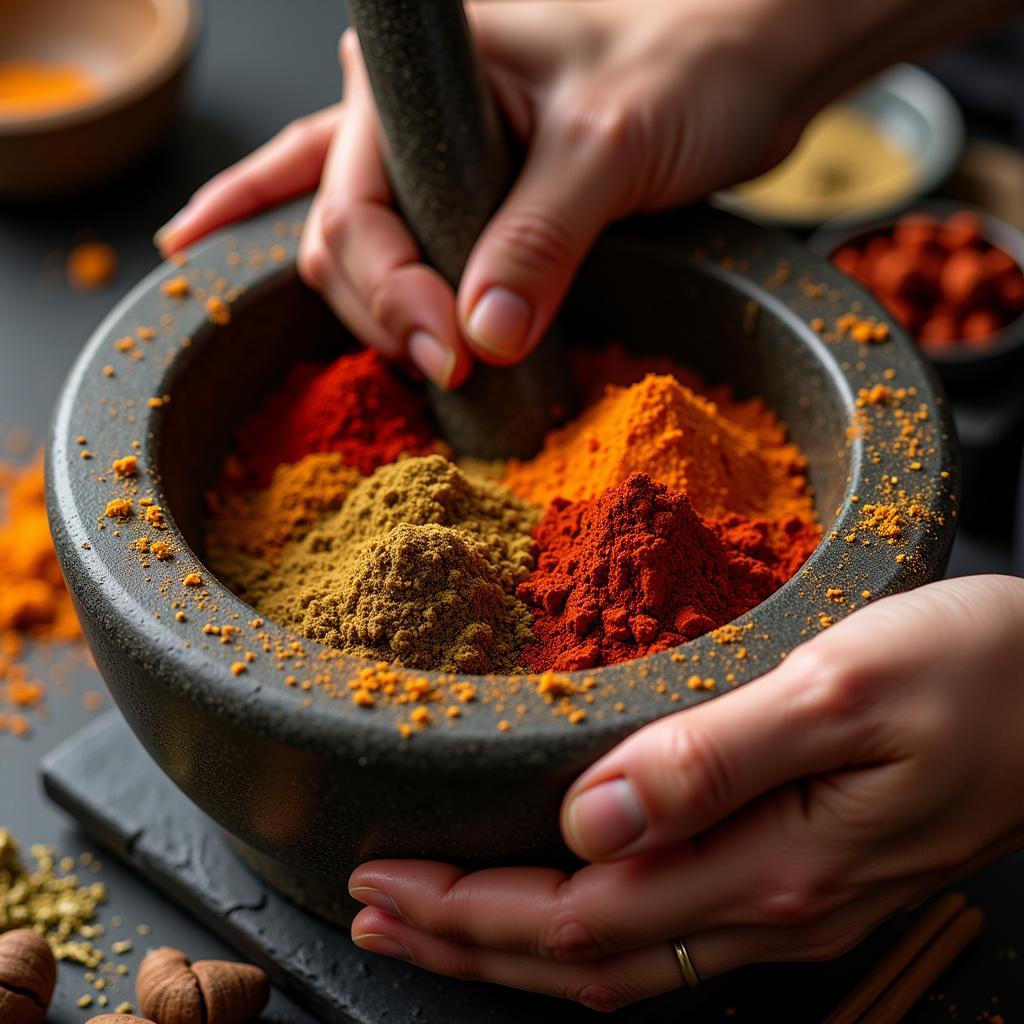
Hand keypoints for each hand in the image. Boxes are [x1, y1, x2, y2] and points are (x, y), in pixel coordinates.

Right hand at [157, 0, 816, 386]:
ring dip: (387, 318)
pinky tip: (373, 327)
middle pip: (347, 237)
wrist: (749, 69)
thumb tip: (485, 335)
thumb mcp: (611, 146)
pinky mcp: (477, 202)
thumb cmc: (691, 63)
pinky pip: (409, 253)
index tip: (451, 355)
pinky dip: (392, 299)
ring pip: (368, 253)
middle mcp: (410, 115)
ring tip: (434, 365)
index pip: (357, 206)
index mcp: (418, 77)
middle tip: (449, 370)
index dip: (393, 293)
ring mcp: (438, 160)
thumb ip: (542, 238)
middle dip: (386, 313)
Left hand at [347, 576, 1023, 1010]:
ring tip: (431, 922)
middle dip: (464, 945)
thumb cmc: (971, 670)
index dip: (468, 912)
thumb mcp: (839, 688)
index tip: (381, 882)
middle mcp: (774, 906)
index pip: (578, 917)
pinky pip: (668, 936)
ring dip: (513, 947)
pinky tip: (554, 901)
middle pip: (584, 959)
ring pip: (621, 960)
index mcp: (772, 865)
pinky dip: (583, 930)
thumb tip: (590, 818)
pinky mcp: (806, 878)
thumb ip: (714, 758)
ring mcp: (793, 904)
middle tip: (371, 911)